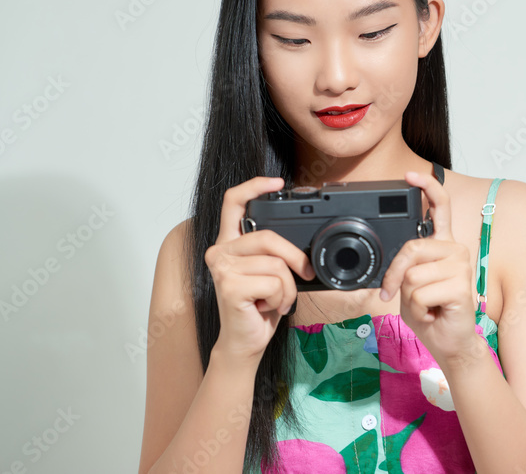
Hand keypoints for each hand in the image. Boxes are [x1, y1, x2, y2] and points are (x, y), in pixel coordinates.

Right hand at [205, 177, 315, 364]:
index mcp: (230, 242)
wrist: (245, 342)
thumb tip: (302, 244)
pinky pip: (273, 283)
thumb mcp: (270, 272)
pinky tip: (267, 307)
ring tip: (277, 299)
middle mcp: (221, 251)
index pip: (234, 202)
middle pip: (269, 236)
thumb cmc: (259, 306)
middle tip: (304, 273)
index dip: (255, 186)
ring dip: (287, 287)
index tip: (278, 182)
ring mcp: (222, 268)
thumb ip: (275, 251)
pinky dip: (281, 298)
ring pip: (276, 263)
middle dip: (295, 257)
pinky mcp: (228, 286)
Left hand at [378, 170, 479, 367]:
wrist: (450, 342)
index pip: (440, 207)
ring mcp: (461, 266)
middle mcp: (455, 250)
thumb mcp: (408, 285)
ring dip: (408, 299)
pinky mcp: (461, 286)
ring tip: (426, 305)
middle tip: (394, 294)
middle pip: (410, 249)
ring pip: (411, 276)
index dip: (427, 187)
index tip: (411, 174)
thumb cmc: (431, 313)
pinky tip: (434, 313)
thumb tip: (393, 265)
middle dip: (394, 276)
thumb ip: (403, 267)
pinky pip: (419, 294)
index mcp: (443, 245)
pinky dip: (418, 310)